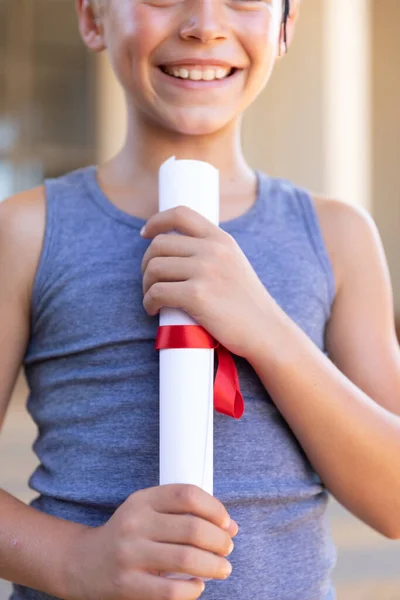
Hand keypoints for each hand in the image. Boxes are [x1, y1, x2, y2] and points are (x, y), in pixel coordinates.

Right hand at [68, 484, 238, 599]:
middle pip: (193, 528)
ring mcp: (130, 555)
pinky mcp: (127, 585)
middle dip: (220, 540)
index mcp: (142, 500)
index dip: (215, 508)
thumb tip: (229, 526)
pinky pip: (171, 591)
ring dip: (214, 565)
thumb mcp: (147, 510)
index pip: (187, 495)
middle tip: (228, 548)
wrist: (83, 563)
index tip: (227, 523)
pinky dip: (193, 589)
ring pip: (187, 559)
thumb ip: (183, 512)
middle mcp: (135, 523)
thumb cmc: (128, 534)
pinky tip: (197, 585)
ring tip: (222, 568)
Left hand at [141, 205, 271, 357]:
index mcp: (222, 239)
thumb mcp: (234, 264)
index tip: (146, 233)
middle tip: (150, 280)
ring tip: (152, 297)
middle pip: (159, 245)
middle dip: (146, 263)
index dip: (157, 221)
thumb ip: (211, 252)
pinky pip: (157, 293)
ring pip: (154, 268)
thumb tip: (175, 249)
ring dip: (146, 285)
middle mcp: (213, 250)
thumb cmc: (246, 304)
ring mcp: (205, 272)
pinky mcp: (197, 296)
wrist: (265, 331)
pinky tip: (153, 309)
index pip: (181, 214)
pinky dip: (148, 302)